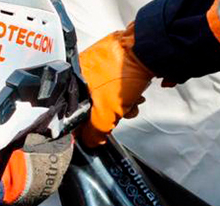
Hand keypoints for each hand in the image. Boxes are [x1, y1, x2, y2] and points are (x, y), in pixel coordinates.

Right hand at [78, 24, 154, 146]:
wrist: (147, 50)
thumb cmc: (123, 73)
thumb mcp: (105, 113)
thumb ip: (94, 131)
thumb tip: (90, 141)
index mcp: (73, 78)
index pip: (73, 108)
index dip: (86, 123)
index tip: (97, 130)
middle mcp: (83, 67)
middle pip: (93, 102)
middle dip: (111, 113)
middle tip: (120, 113)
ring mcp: (100, 61)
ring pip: (108, 93)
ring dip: (123, 103)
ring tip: (134, 101)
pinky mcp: (116, 58)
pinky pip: (118, 82)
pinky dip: (128, 91)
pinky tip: (137, 93)